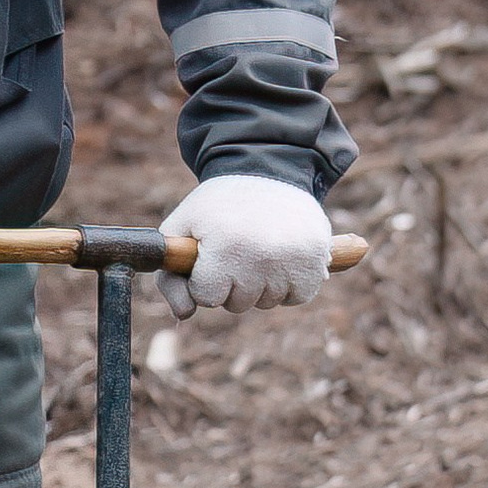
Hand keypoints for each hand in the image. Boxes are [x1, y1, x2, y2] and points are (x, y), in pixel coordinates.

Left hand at [158, 173, 332, 319]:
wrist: (267, 172)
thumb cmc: (218, 206)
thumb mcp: (182, 228)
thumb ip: (169, 276)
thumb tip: (184, 314)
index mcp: (225, 244)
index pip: (207, 297)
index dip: (204, 277)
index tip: (210, 254)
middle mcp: (262, 255)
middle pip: (237, 303)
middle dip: (231, 282)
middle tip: (236, 248)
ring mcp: (293, 260)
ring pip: (268, 302)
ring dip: (260, 283)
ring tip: (259, 248)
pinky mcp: (317, 261)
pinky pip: (297, 296)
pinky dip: (289, 283)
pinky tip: (281, 257)